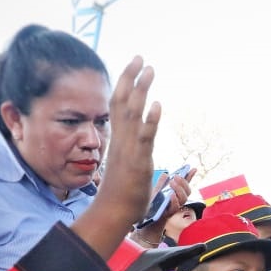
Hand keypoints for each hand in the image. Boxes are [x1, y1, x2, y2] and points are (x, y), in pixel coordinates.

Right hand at [76, 57, 159, 257]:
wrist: (113, 213)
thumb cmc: (121, 193)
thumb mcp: (126, 163)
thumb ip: (131, 149)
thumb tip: (137, 142)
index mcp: (117, 138)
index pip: (117, 104)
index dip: (124, 83)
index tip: (133, 66)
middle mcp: (120, 139)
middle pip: (122, 101)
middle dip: (131, 78)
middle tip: (140, 57)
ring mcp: (128, 149)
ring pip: (132, 114)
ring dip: (141, 91)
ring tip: (150, 70)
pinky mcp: (138, 162)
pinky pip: (144, 138)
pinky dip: (150, 121)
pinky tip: (157, 106)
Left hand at [136, 172, 192, 241]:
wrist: (147, 220)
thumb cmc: (153, 206)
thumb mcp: (156, 192)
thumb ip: (161, 184)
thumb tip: (166, 174)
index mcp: (176, 194)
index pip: (185, 185)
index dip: (190, 177)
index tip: (194, 168)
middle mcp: (178, 201)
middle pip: (187, 191)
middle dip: (183, 182)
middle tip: (176, 176)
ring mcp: (175, 207)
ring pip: (184, 198)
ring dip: (179, 189)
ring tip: (172, 182)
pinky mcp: (170, 213)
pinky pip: (176, 207)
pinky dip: (174, 200)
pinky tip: (171, 194)